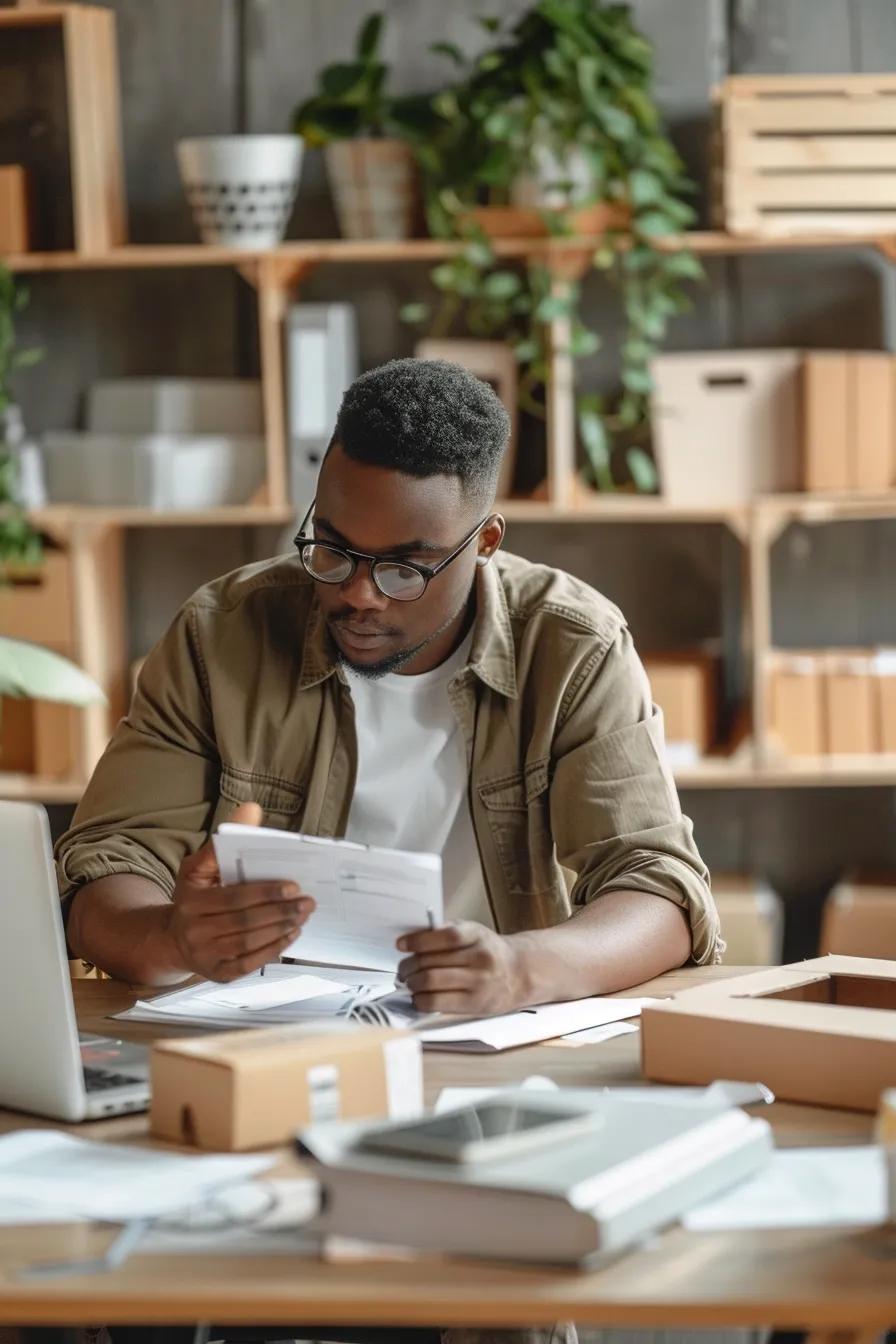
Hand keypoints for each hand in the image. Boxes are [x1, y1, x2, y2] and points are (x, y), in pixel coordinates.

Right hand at [165, 802, 315, 981]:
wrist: (173, 940)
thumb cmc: (193, 898)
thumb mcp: (198, 867)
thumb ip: (224, 840)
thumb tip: (251, 809)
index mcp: (191, 903)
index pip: (234, 898)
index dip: (265, 893)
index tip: (293, 885)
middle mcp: (195, 932)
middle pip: (246, 923)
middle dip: (281, 912)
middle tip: (308, 901)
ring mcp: (207, 957)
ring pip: (250, 944)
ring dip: (282, 929)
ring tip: (304, 915)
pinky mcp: (220, 974)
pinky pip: (251, 963)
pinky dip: (274, 949)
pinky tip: (291, 934)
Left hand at [396, 921, 529, 1014]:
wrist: (518, 973)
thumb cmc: (488, 952)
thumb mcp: (472, 933)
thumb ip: (446, 932)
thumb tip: (412, 939)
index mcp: (477, 935)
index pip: (445, 936)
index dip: (419, 940)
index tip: (401, 944)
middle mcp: (480, 958)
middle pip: (432, 962)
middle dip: (408, 966)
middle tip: (403, 969)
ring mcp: (478, 982)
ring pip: (431, 982)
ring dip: (412, 983)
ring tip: (409, 982)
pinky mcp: (474, 1004)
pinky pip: (437, 1003)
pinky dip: (420, 1000)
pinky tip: (419, 997)